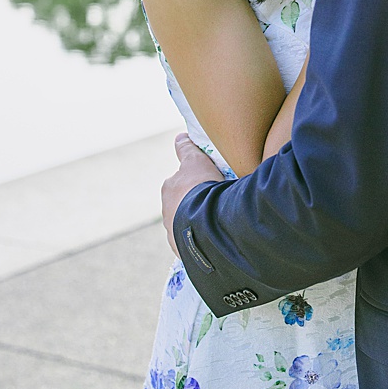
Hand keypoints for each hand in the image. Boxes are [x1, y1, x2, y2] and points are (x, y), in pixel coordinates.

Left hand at [161, 133, 224, 255]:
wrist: (207, 223)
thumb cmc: (201, 188)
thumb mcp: (196, 161)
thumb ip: (187, 149)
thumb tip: (180, 136)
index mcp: (169, 189)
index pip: (180, 183)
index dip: (194, 183)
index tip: (206, 187)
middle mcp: (166, 212)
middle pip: (183, 206)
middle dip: (196, 205)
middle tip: (218, 204)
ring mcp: (174, 234)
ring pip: (188, 227)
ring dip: (200, 225)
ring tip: (221, 224)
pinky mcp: (184, 252)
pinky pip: (196, 245)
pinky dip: (205, 242)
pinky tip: (219, 241)